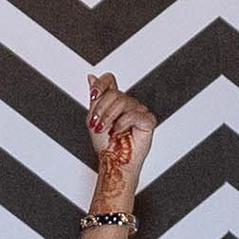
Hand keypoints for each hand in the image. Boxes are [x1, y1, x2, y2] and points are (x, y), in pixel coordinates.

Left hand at [86, 71, 154, 210]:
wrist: (113, 161)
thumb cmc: (106, 144)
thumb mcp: (94, 117)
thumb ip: (95, 98)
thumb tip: (91, 77)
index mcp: (114, 101)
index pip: (110, 80)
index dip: (101, 83)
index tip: (93, 94)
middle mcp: (127, 104)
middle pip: (115, 93)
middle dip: (101, 109)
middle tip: (97, 124)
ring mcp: (138, 111)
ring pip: (123, 101)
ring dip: (109, 117)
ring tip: (107, 129)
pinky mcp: (147, 121)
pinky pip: (134, 114)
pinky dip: (122, 124)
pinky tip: (119, 131)